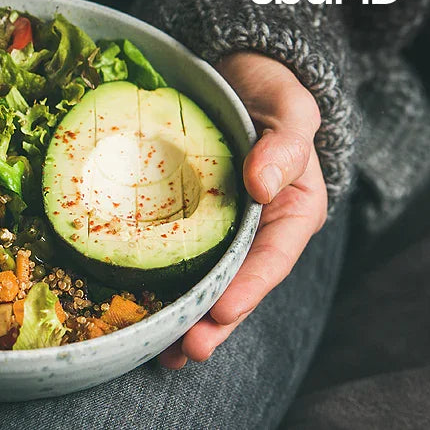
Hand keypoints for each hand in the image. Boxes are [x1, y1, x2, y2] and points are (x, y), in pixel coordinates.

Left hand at [159, 52, 328, 368]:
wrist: (236, 77)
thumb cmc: (269, 93)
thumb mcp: (290, 108)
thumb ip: (286, 144)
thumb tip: (263, 184)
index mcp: (291, 211)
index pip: (272, 258)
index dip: (249, 288)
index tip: (222, 310)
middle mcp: (256, 230)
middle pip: (238, 285)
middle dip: (213, 321)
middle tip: (186, 349)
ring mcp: (221, 230)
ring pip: (206, 282)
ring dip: (186, 319)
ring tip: (163, 352)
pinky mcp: (187, 222)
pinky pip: (176, 258)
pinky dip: (160, 287)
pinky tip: (139, 312)